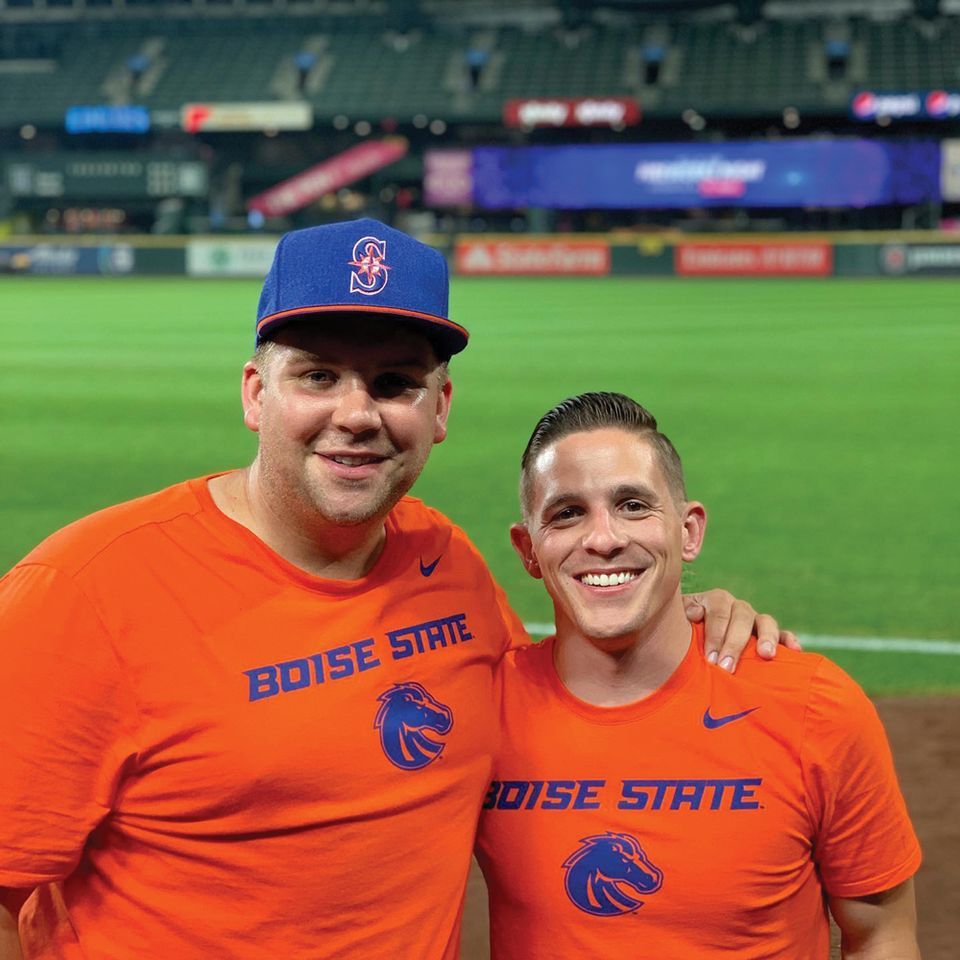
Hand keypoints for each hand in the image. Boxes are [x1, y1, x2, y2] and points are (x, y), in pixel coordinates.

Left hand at [682, 589, 800, 671]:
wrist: (689, 640)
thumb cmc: (682, 634)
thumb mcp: (676, 621)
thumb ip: (682, 612)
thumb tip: (695, 613)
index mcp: (714, 600)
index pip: (717, 610)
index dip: (714, 634)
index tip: (710, 659)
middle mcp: (736, 607)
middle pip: (741, 616)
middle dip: (734, 643)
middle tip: (727, 667)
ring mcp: (754, 620)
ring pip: (765, 621)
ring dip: (766, 637)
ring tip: (766, 655)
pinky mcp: (769, 635)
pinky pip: (783, 634)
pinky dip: (789, 640)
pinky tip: (795, 651)